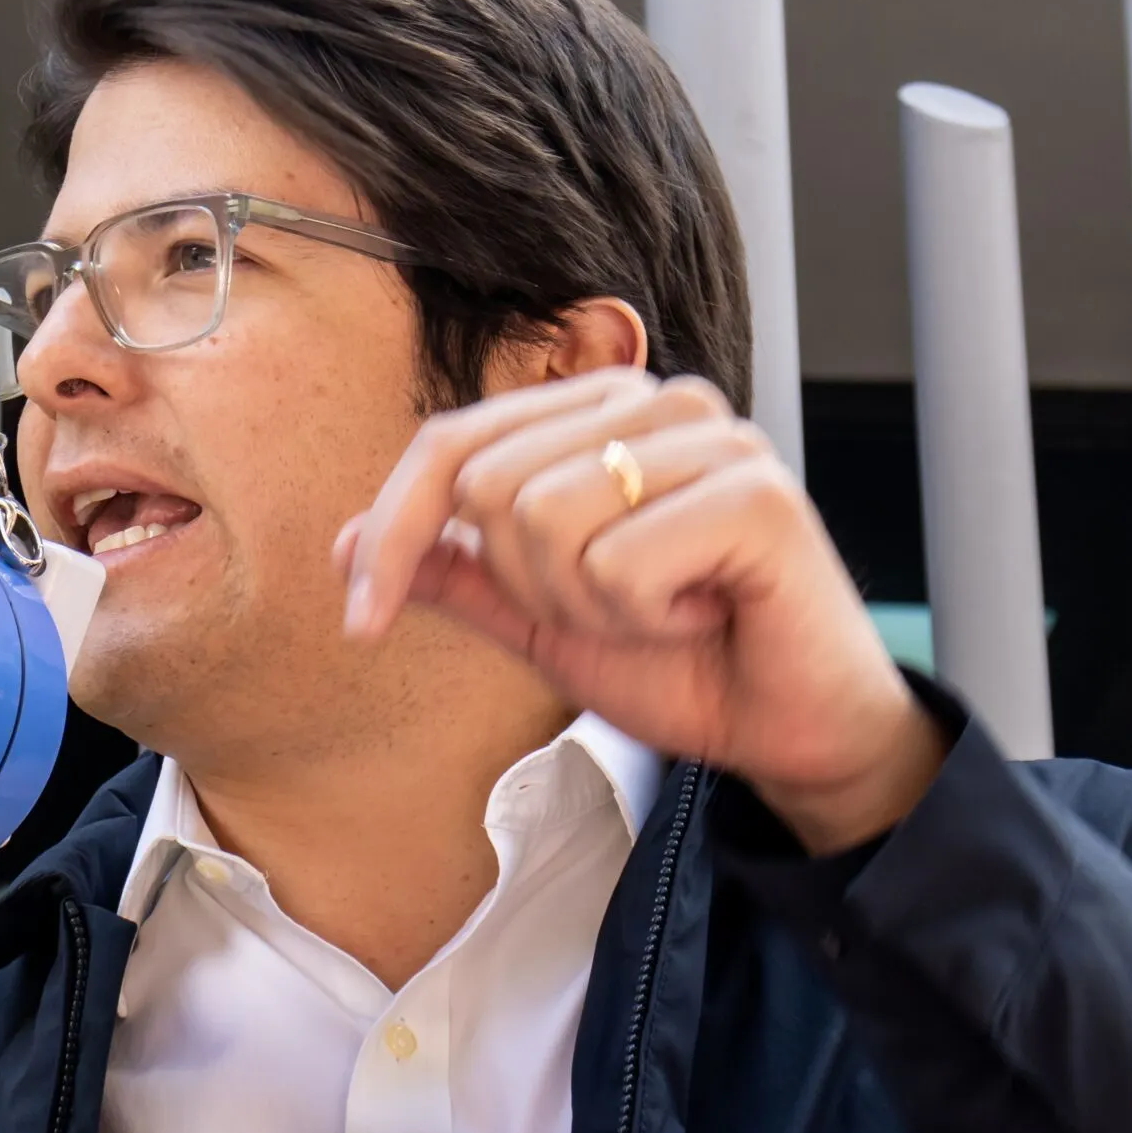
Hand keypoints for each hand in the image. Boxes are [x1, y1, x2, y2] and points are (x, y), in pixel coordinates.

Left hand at [337, 369, 947, 852]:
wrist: (788, 731)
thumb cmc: (679, 662)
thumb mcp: (536, 621)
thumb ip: (455, 572)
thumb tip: (343, 541)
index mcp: (597, 413)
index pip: (450, 441)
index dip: (391, 531)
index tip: (360, 622)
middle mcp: (654, 401)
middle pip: (488, 485)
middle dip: (527, 586)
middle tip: (612, 613)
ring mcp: (712, 436)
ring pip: (546, 519)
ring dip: (589, 607)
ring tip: (664, 611)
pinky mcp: (756, 491)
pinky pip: (618, 561)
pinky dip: (645, 616)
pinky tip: (704, 614)